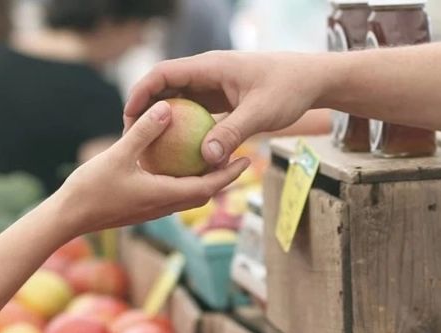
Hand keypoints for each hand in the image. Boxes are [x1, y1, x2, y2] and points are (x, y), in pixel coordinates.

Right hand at [55, 100, 250, 235]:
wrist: (67, 218)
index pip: (208, 187)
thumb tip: (167, 108)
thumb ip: (144, 132)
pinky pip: (170, 193)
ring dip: (204, 180)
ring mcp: (152, 209)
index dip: (229, 174)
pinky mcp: (141, 207)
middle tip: (239, 157)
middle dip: (223, 177)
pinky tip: (176, 163)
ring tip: (213, 158)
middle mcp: (163, 206)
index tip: (247, 160)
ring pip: (187, 195)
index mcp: (164, 196)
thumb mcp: (118, 155)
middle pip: (203, 193)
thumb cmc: (91, 189)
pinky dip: (182, 180)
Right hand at [125, 51, 323, 165]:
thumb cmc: (289, 89)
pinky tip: (179, 153)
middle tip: (132, 137)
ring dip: (164, 121)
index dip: (141, 93)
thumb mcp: (260, 113)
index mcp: (210, 67)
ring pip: (179, 101)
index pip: (164, 73)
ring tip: (149, 147)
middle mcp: (208, 73)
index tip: (128, 117)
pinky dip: (185, 128)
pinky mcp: (222, 99)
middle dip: (146, 109)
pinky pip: (196, 112)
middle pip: (165, 87)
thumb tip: (206, 158)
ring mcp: (214, 86)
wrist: (312, 80)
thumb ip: (232, 133)